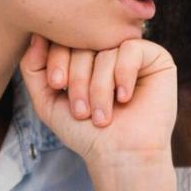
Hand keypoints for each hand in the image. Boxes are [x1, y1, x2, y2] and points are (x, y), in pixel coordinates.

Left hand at [20, 34, 176, 165]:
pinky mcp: (156, 58)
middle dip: (77, 76)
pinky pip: (132, 49)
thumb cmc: (86, 133)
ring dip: (100, 86)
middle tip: (81, 110)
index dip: (56, 57)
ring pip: (107, 49)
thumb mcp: (47, 100)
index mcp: (85, 56)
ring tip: (102, 116)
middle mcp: (109, 50)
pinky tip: (124, 98)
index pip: (65, 37)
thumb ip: (33, 68)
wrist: (120, 157)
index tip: (57, 86)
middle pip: (84, 41)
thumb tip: (36, 34)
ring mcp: (133, 53)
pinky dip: (123, 75)